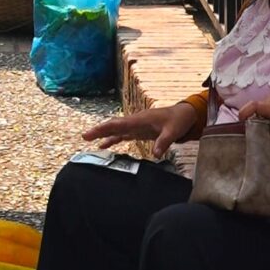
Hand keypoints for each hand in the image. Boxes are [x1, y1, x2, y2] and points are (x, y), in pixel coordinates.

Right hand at [82, 102, 201, 154]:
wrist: (184, 115)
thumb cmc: (178, 120)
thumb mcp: (173, 132)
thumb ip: (163, 142)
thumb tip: (155, 155)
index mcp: (140, 119)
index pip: (118, 124)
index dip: (104, 128)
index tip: (92, 132)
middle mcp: (135, 121)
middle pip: (113, 125)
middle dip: (98, 130)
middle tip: (84, 136)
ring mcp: (136, 126)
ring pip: (115, 129)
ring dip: (103, 134)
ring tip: (88, 140)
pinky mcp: (138, 131)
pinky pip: (122, 134)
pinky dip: (112, 139)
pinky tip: (103, 146)